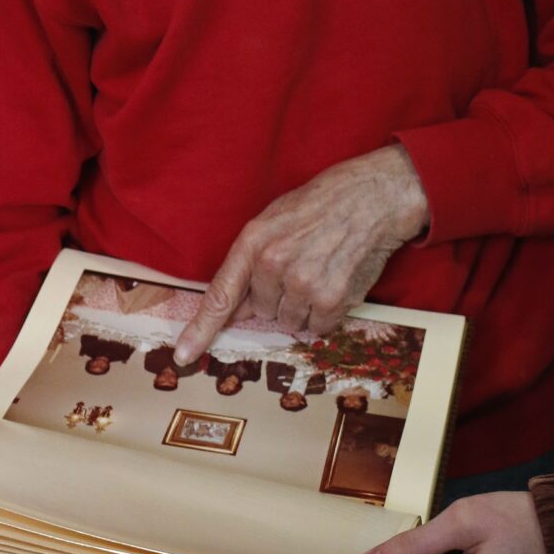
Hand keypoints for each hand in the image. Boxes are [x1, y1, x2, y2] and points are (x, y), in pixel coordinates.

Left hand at [173, 146, 428, 362]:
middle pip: (262, 311)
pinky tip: (335, 283)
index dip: (201, 329)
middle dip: (277, 298)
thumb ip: (252, 263)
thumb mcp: (274, 221)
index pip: (220, 294)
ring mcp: (303, 283)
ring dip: (303, 308)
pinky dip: (326, 314)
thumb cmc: (319, 206)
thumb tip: (237, 310)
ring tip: (320, 271)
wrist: (370, 199)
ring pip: (290, 322)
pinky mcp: (332, 298)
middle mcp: (273, 263)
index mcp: (253, 241)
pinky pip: (318, 328)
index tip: (183, 354)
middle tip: (300, 267)